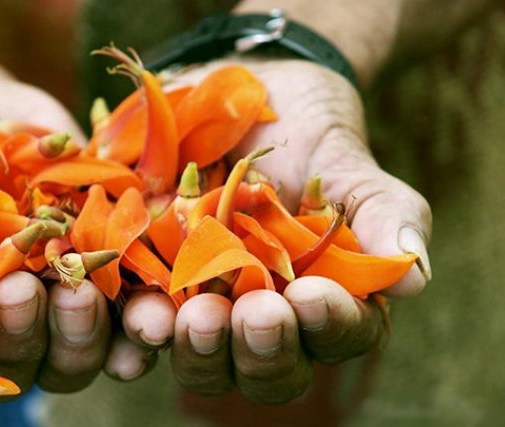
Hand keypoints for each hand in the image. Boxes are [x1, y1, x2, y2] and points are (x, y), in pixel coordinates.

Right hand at [0, 80, 112, 396]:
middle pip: (12, 362)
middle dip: (18, 333)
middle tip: (21, 291)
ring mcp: (49, 305)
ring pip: (72, 350)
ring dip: (81, 332)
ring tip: (80, 292)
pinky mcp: (96, 271)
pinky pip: (126, 310)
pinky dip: (137, 317)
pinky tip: (147, 313)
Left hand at [111, 58, 431, 402]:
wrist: (242, 95)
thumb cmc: (308, 133)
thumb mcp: (349, 163)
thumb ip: (385, 212)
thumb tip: (414, 275)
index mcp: (322, 301)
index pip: (337, 335)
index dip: (328, 325)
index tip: (311, 293)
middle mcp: (263, 316)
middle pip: (265, 366)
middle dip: (260, 347)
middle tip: (252, 313)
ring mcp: (206, 303)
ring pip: (204, 357)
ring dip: (199, 348)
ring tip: (195, 315)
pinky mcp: (154, 281)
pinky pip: (144, 318)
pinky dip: (140, 327)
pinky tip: (140, 319)